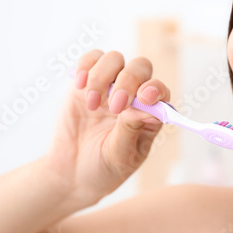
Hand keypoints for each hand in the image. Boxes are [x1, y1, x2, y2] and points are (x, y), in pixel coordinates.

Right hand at [44, 50, 169, 205]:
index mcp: (149, 115)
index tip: (144, 98)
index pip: (160, 91)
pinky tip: (80, 86)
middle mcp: (133, 96)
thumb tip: (146, 109)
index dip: (155, 89)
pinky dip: (85, 66)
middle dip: (128, 81)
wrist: (72, 174)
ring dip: (102, 77)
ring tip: (91, 106)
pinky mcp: (86, 83)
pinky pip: (90, 60)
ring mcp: (109, 87)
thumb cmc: (104, 168)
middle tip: (114, 107)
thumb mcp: (120, 156)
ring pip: (114, 59)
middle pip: (140, 68)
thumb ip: (131, 130)